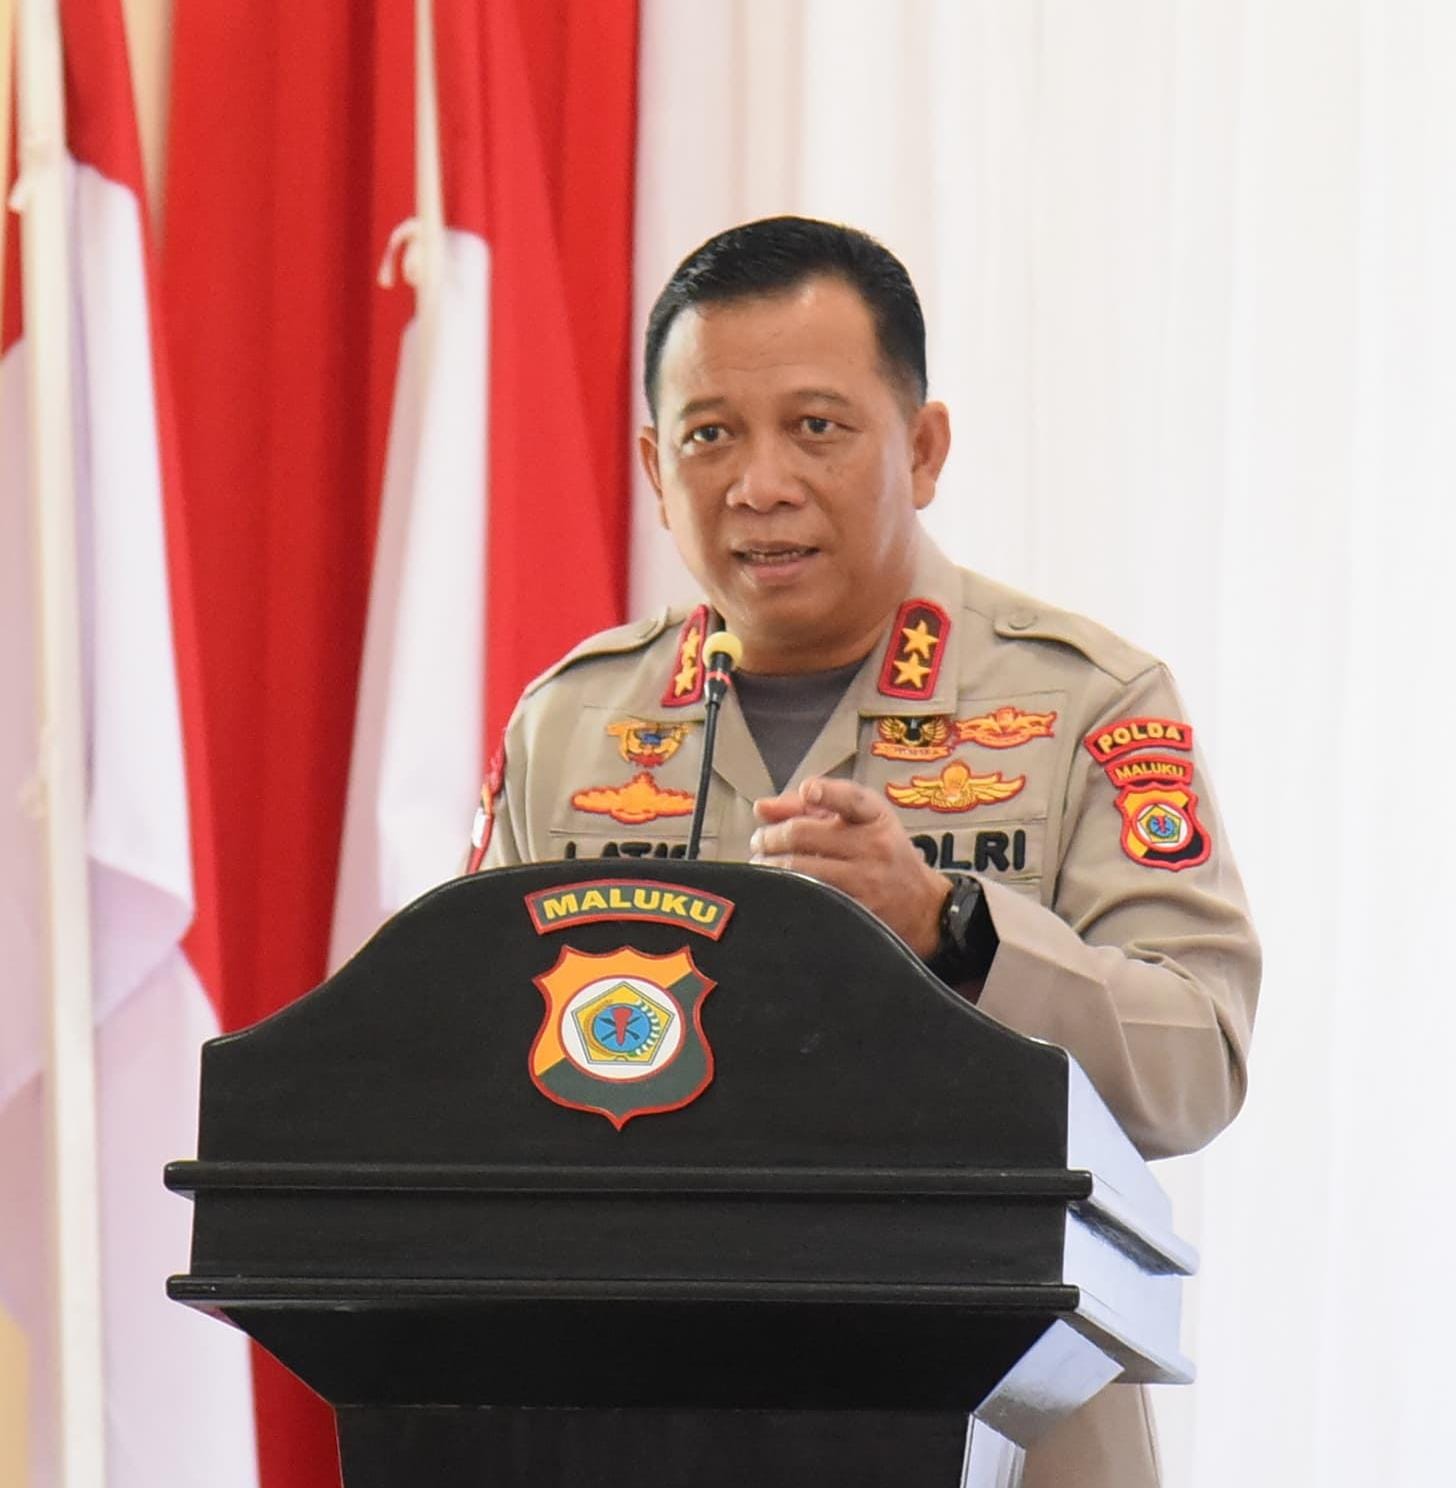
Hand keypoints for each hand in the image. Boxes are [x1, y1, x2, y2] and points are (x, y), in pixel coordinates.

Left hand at [749, 777, 949, 958]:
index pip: (850, 799)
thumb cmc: (881, 853)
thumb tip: (762, 808)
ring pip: (801, 870)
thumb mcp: (859, 820)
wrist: (921, 905)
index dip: (826, 793)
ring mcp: (865, 881)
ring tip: (763, 864)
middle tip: (760, 841)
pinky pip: (810, 899)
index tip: (807, 792)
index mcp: (874, 816)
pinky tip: (779, 888)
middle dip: (770, 836)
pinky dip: (787, 891)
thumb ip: (810, 808)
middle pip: (804, 834)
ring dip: (770, 866)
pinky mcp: (856, 912)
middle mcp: (872, 846)